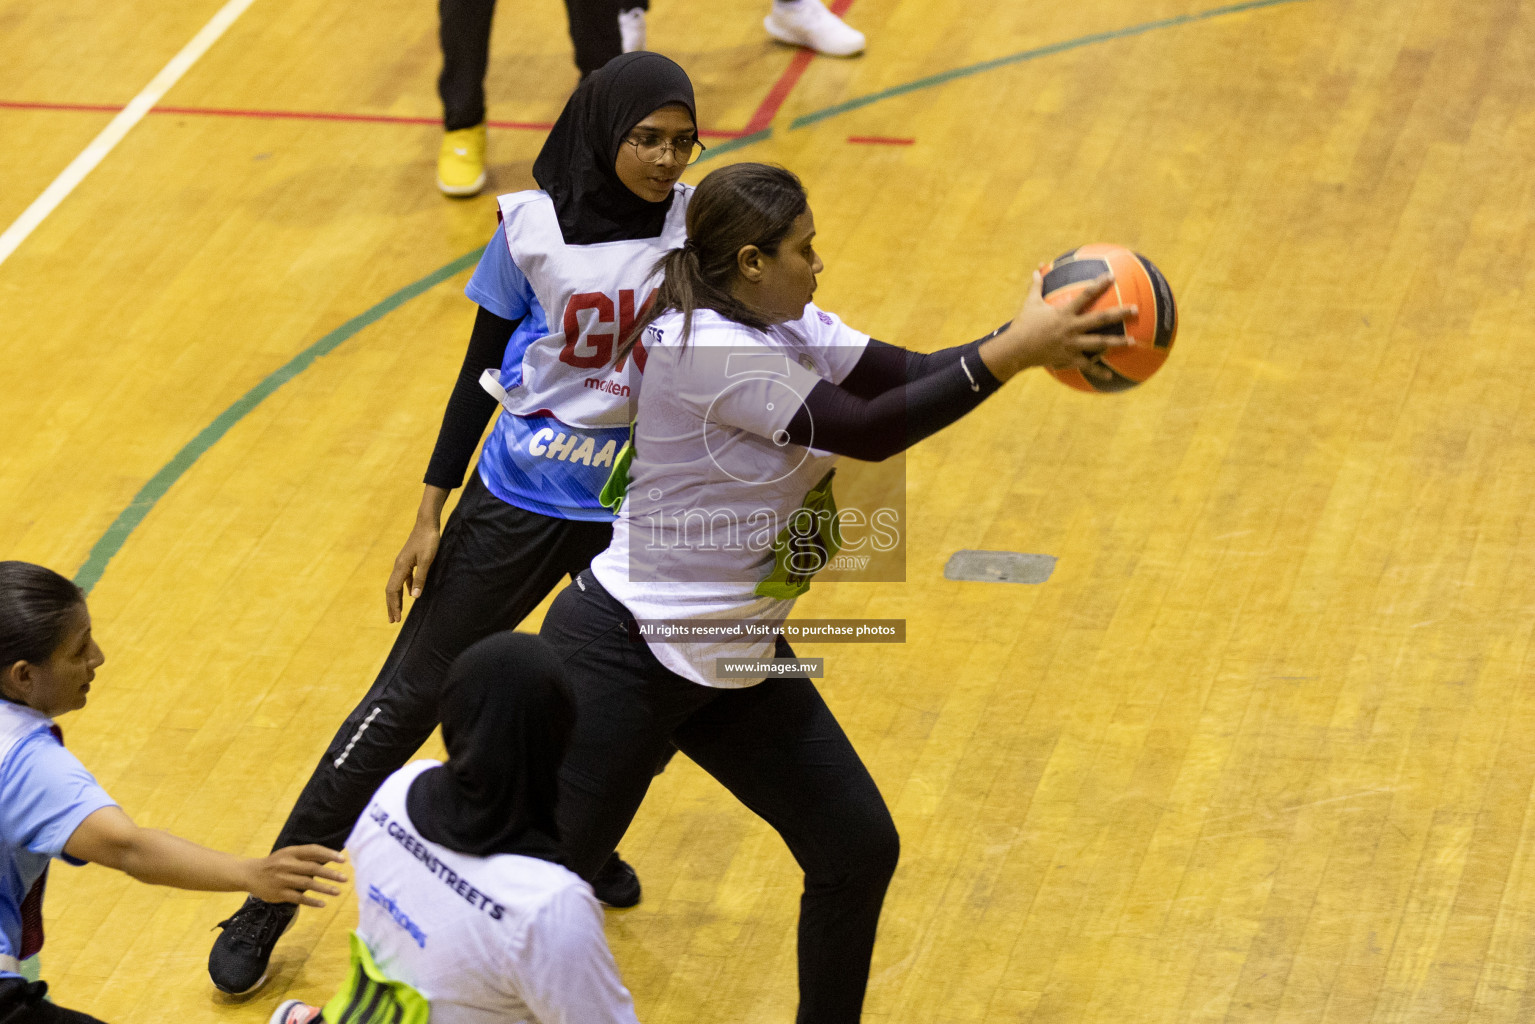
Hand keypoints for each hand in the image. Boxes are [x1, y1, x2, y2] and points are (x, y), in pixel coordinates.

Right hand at [248, 845, 347, 906]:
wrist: (250, 874)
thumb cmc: (275, 863)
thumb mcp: (288, 854)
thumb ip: (306, 857)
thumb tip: (331, 858)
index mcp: (291, 852)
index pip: (313, 851)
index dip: (329, 854)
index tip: (343, 860)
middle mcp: (287, 864)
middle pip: (312, 868)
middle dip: (330, 874)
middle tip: (345, 878)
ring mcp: (282, 879)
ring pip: (307, 884)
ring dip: (324, 888)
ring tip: (337, 892)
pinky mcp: (279, 893)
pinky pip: (298, 898)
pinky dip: (311, 901)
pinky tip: (322, 904)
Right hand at [386, 520, 440, 621]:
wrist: (427, 522)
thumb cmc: (429, 540)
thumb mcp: (427, 560)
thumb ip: (420, 578)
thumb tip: (414, 597)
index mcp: (401, 566)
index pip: (392, 591)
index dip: (393, 606)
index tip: (395, 619)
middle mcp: (398, 565)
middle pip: (391, 589)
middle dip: (392, 606)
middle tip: (393, 620)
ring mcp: (403, 562)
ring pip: (396, 584)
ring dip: (397, 598)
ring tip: (399, 611)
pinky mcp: (409, 559)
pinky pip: (403, 578)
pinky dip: (404, 588)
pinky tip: (410, 593)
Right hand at [981, 268, 1135, 381]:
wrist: (1016, 349)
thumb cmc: (1023, 324)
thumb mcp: (1030, 303)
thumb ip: (1037, 285)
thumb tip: (1038, 267)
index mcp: (1064, 313)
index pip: (1085, 295)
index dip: (1099, 284)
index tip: (1112, 276)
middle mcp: (1072, 328)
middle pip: (1100, 319)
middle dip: (1119, 313)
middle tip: (1136, 309)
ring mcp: (1072, 344)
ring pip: (1099, 343)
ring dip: (1117, 342)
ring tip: (1133, 341)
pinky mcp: (1069, 358)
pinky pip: (1086, 366)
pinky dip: (1098, 372)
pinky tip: (1109, 376)